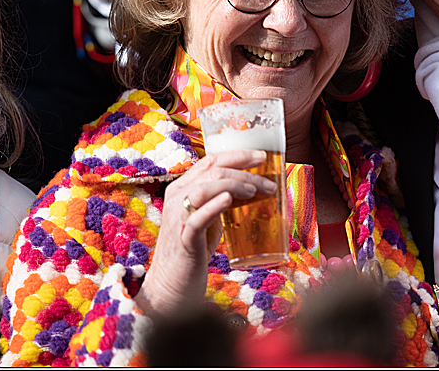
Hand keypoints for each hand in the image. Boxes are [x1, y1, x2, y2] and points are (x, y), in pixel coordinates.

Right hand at [136, 149, 277, 315]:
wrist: (171, 284)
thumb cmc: (192, 250)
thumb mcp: (205, 218)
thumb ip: (219, 202)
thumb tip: (251, 189)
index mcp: (182, 188)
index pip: (211, 160)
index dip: (238, 155)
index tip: (262, 157)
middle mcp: (177, 197)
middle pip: (213, 172)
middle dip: (245, 172)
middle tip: (268, 183)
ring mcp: (178, 217)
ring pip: (205, 188)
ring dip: (234, 185)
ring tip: (254, 191)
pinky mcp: (183, 239)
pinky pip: (197, 218)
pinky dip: (214, 206)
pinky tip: (228, 199)